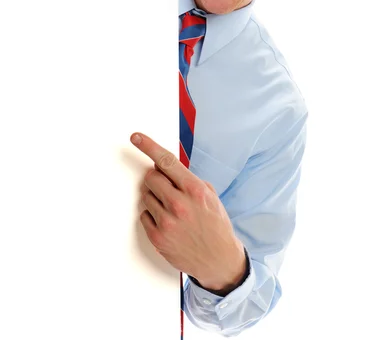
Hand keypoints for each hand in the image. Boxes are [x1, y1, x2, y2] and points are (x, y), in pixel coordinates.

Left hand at [130, 132, 246, 291]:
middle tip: (166, 188)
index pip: (167, 161)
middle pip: (151, 177)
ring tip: (172, 209)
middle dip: (156, 179)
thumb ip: (188, 179)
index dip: (148, 146)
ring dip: (155, 198)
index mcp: (195, 190)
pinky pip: (144, 215)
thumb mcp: (209, 195)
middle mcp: (179, 204)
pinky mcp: (158, 237)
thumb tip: (165, 165)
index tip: (136, 137)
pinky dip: (152, 215)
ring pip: (146, 196)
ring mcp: (167, 222)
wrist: (219, 259)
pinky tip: (168, 222)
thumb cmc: (215, 224)